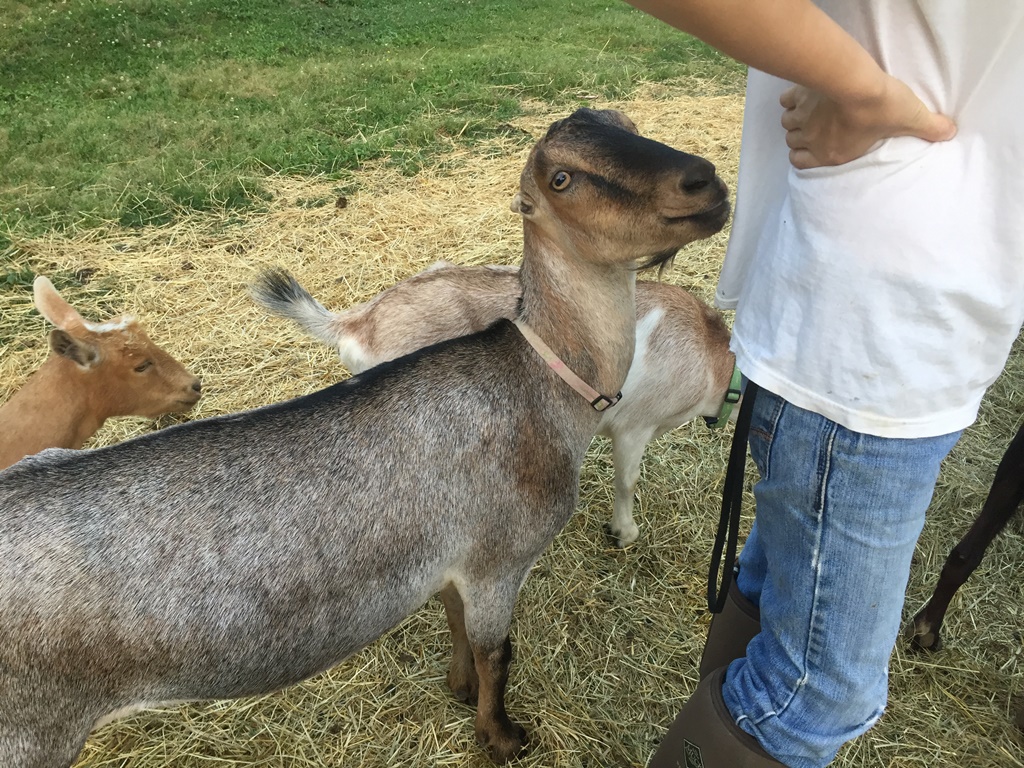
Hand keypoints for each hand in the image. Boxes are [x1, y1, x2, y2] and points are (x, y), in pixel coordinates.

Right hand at [780, 75, 956, 168]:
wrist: (855, 83)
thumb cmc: (880, 107)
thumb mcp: (910, 118)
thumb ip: (929, 128)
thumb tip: (951, 133)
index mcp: (831, 153)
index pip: (801, 163)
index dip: (805, 156)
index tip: (814, 148)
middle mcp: (812, 139)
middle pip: (793, 142)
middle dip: (801, 137)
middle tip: (815, 127)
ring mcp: (802, 118)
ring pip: (787, 125)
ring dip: (795, 120)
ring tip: (808, 112)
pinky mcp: (798, 97)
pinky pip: (785, 103)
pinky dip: (791, 100)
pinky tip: (801, 95)